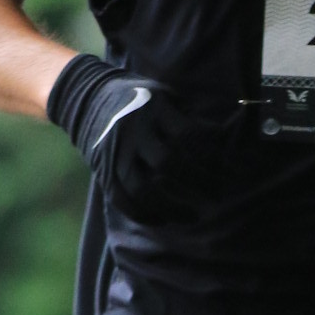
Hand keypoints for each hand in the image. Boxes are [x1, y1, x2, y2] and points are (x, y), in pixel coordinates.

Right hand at [45, 55, 222, 226]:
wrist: (88, 97)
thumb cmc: (139, 98)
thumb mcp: (164, 94)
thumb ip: (187, 115)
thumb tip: (222, 142)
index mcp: (152, 107)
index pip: (187, 135)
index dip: (211, 154)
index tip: (227, 168)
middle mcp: (132, 129)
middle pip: (167, 162)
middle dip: (197, 182)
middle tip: (217, 194)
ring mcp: (115, 151)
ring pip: (143, 188)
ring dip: (172, 207)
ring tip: (194, 216)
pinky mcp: (103, 170)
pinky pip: (122, 200)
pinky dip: (144, 214)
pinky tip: (163, 220)